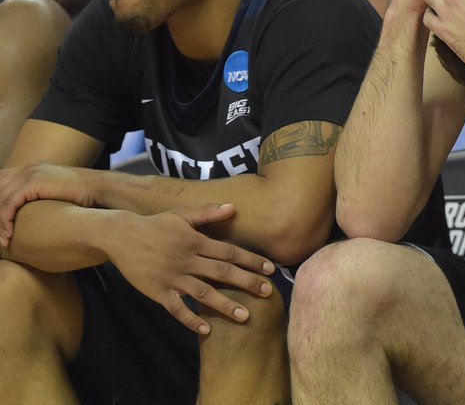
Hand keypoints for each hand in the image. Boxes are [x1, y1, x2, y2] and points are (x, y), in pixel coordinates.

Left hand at [0, 163, 96, 245]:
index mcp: (30, 169)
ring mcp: (28, 174)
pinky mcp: (32, 184)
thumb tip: (29, 212)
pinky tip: (9, 234)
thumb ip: (40, 195)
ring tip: (1, 240)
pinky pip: (7, 205)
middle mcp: (26, 168)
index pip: (0, 181)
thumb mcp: (55, 192)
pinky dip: (4, 221)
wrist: (98, 189)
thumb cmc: (82, 195)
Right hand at [107, 204, 276, 335]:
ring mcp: (172, 277)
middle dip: (247, 282)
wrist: (121, 236)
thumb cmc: (155, 224)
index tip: (270, 269)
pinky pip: (176, 308)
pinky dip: (190, 320)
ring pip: (203, 293)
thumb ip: (208, 213)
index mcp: (196, 241)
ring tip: (244, 316)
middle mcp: (187, 260)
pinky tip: (206, 331)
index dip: (251, 260)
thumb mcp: (182, 214)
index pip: (230, 252)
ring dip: (224, 305)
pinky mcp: (157, 291)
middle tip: (268, 292)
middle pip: (222, 273)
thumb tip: (233, 207)